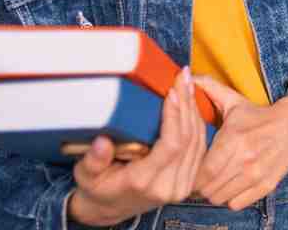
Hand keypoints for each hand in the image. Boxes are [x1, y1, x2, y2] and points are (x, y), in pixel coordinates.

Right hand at [68, 68, 206, 225]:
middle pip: (189, 139)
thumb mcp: (87, 176)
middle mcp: (169, 186)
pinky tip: (190, 102)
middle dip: (187, 104)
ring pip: (199, 141)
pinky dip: (197, 121)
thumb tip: (101, 142)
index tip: (171, 92)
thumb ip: (94, 161)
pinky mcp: (189, 179)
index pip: (171, 145)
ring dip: (194, 109)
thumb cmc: (99, 189)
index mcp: (145, 182)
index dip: (174, 116)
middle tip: (182, 78)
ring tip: (187, 84)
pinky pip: (200, 146)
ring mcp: (182, 185)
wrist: (110, 208)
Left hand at [192, 75, 287, 210]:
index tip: (191, 169)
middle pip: (209, 189)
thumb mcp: (233, 101)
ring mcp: (257, 175)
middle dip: (200, 186)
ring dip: (214, 193)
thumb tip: (186, 75)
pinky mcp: (266, 185)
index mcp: (233, 139)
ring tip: (215, 181)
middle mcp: (245, 160)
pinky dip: (230, 198)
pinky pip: (237, 204)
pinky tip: (231, 185)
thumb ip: (208, 89)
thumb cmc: (258, 115)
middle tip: (200, 177)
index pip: (203, 171)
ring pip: (221, 198)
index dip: (192, 174)